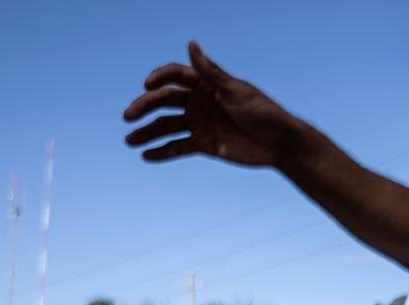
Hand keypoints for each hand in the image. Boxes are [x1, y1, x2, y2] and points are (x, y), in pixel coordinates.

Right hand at [123, 41, 298, 165]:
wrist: (280, 144)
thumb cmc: (263, 112)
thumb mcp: (237, 92)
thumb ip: (211, 72)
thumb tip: (191, 44)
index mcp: (207, 83)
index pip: (175, 75)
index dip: (159, 78)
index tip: (147, 85)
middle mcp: (199, 101)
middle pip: (164, 100)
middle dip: (144, 107)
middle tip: (128, 116)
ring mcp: (200, 123)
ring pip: (166, 126)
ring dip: (147, 132)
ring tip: (129, 140)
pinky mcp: (204, 144)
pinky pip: (178, 147)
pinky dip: (162, 152)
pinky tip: (146, 156)